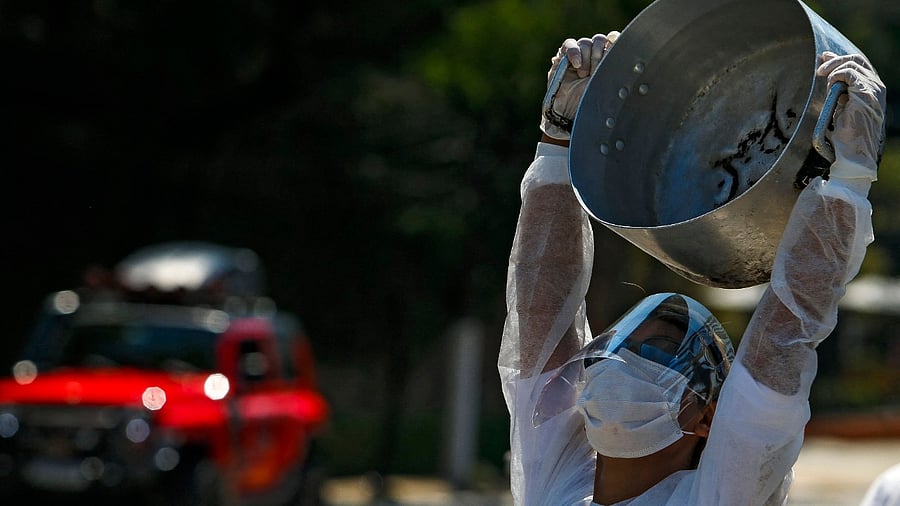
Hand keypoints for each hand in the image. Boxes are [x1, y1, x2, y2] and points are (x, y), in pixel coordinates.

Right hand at [540, 32, 619, 140]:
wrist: (568, 113)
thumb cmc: (590, 103)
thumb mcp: (609, 86)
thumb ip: (619, 71)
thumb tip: (635, 57)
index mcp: (607, 60)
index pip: (613, 39)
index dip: (614, 38)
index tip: (616, 43)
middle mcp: (593, 56)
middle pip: (600, 40)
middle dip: (598, 55)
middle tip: (595, 73)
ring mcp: (578, 56)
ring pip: (586, 42)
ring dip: (586, 58)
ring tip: (583, 75)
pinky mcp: (563, 57)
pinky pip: (570, 44)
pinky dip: (574, 52)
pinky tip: (577, 65)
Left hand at [816, 52, 886, 181]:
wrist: (853, 152)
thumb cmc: (845, 136)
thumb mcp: (839, 106)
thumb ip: (837, 88)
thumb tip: (826, 71)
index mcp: (871, 89)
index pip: (858, 64)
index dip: (840, 58)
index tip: (823, 58)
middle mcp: (876, 86)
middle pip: (857, 59)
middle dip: (835, 60)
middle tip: (818, 70)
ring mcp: (874, 89)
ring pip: (853, 63)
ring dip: (833, 70)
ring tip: (825, 84)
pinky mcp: (867, 92)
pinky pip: (850, 73)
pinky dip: (836, 75)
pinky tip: (830, 86)